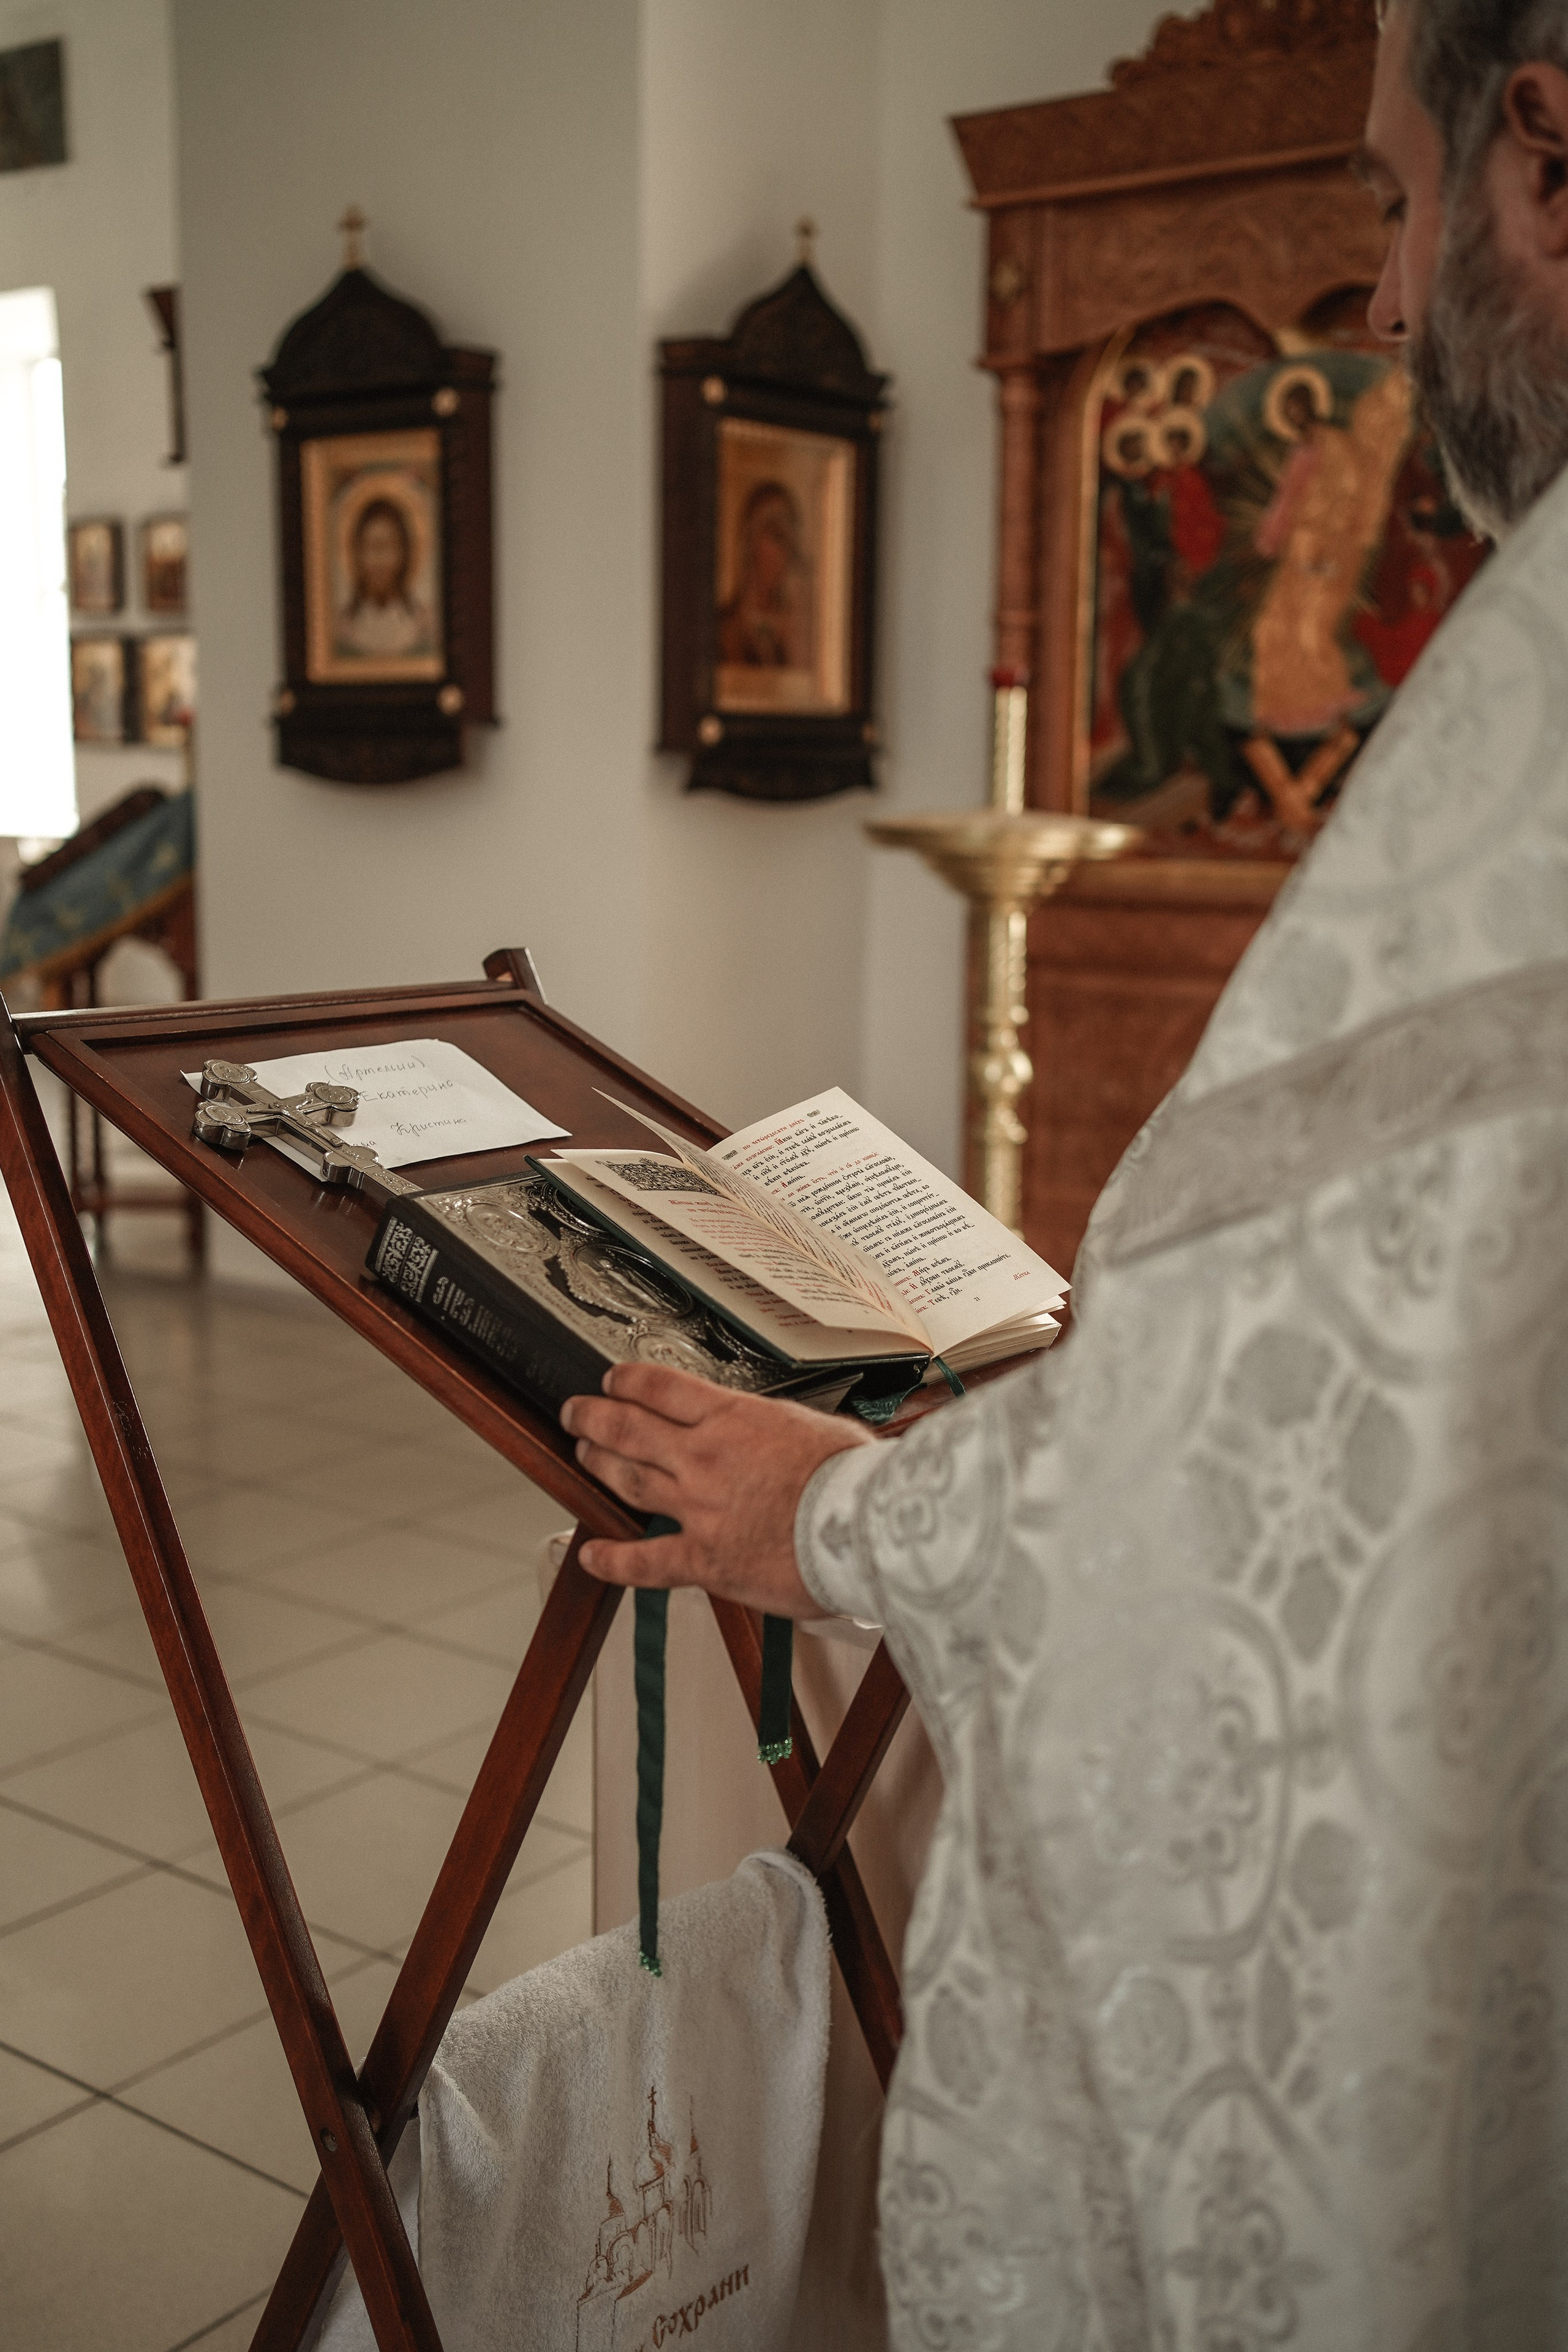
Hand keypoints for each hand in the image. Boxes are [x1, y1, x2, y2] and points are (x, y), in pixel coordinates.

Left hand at [560, 1363, 875, 1615]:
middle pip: (630, 1428)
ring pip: (628, 1480)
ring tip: (581, 1454)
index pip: (663, 1388)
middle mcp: (705, 1458)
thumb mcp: (820, 1428)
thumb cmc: (856, 1478)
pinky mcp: (704, 1560)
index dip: (629, 1381)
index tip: (613, 1380)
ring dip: (598, 1464)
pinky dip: (613, 1559)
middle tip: (577, 1412)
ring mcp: (699, 1508)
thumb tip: (787, 1435)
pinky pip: (645, 1561)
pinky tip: (590, 1556)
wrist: (865, 1528)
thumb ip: (784, 1432)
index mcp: (735, 1419)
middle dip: (595, 1416)